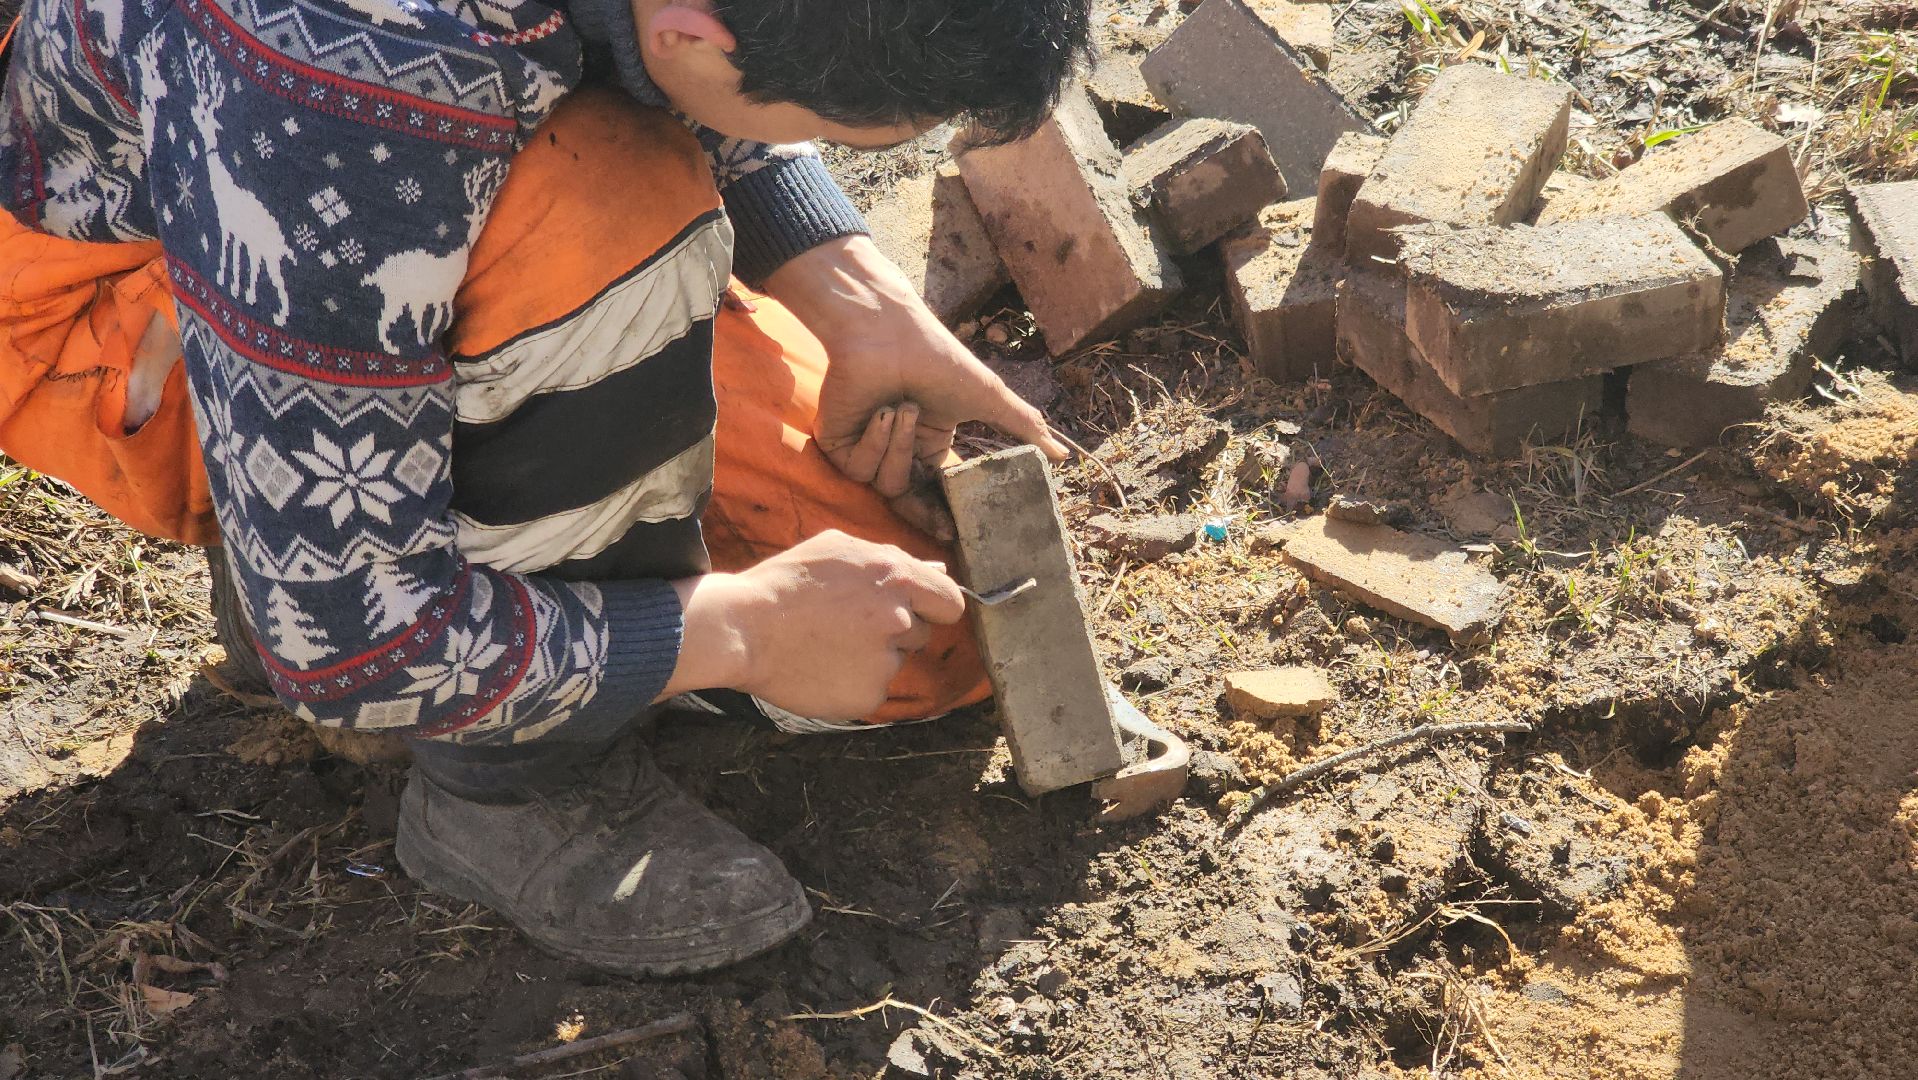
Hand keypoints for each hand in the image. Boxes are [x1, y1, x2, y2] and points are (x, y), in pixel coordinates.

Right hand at [664, 530, 964, 719]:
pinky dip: (853, 682)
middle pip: (919, 633)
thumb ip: (892, 558)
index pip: (950, 602)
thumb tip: (935, 568)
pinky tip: (821, 667)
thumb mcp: (839, 549)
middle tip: (848, 624)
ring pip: (894, 661)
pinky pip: (872, 688)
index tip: (917, 610)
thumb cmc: (786, 583)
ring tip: (827, 644)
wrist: (743, 629)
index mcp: (896, 578)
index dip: (934, 606)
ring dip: (872, 656)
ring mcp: (884, 662)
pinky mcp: (867, 696)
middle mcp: (898, 621)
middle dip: (894, 630)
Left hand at [763, 236, 1068, 538]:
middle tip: (943, 525)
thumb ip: (1025, 429)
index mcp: (931, 445)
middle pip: (911, 503)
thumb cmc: (939, 360)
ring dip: (899, 448)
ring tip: (904, 407)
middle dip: (925, 514)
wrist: (888, 332)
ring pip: (887, 485)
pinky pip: (860, 469)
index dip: (950, 513)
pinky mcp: (838, 445)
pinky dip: (876, 442)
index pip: (941, 491)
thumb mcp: (989, 398)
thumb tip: (1064, 456)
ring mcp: (867, 449)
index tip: (961, 532)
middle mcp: (900, 451)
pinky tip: (881, 412)